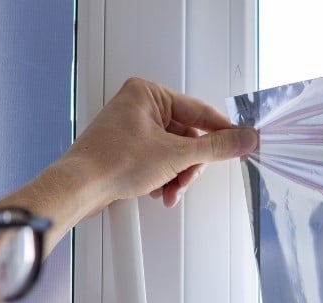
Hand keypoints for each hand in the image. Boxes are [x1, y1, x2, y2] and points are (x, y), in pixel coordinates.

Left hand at [60, 77, 258, 210]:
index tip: (241, 143)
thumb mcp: (175, 155)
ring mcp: (132, 128)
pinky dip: (163, 178)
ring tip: (168, 189)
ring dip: (177, 175)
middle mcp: (139, 106)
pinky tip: (157, 190)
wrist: (79, 187)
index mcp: (148, 93)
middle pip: (187, 136)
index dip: (222, 132)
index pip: (199, 112)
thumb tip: (242, 139)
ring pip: (174, 152)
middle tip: (187, 177)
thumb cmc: (111, 161)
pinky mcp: (127, 149)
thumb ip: (215, 148)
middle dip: (189, 164)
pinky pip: (159, 160)